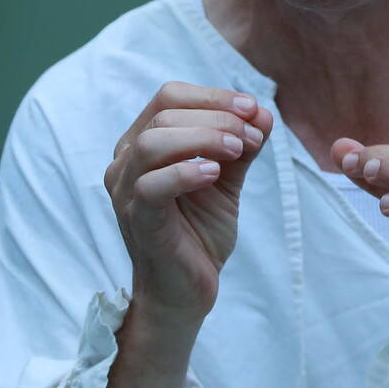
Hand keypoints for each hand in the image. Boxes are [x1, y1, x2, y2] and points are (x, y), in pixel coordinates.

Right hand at [104, 82, 272, 329]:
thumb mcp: (226, 181)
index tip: (253, 109)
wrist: (186, 291)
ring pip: (153, 142)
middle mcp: (125, 161)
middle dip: (217, 117)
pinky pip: (151, 185)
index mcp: (142, 143)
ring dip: (203, 138)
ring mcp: (125, 190)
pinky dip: (186, 172)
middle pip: (164, 114)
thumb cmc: (199, 232)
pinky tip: (214, 175)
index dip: (213, 96)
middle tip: (252, 136)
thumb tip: (263, 112)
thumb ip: (241, 146)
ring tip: (238, 150)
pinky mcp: (137, 219)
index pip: (169, 97)